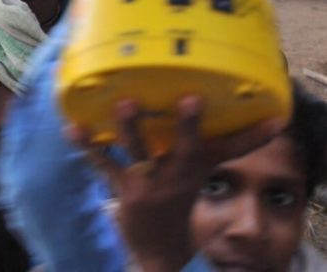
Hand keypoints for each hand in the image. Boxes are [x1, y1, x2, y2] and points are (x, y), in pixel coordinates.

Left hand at [68, 97, 284, 271]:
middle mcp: (180, 173)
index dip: (254, 136)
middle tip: (190, 101)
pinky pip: (104, 165)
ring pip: (141, 151)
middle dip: (188, 125)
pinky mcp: (125, 189)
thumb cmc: (179, 192)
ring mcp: (152, 182)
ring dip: (132, 128)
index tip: (274, 121)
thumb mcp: (200, 168)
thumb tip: (256, 118)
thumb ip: (217, 140)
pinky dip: (87, 146)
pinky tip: (73, 127)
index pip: (234, 149)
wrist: (160, 245)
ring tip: (124, 104)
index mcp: (200, 164)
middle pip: (187, 147)